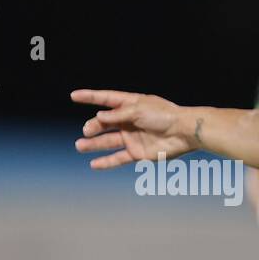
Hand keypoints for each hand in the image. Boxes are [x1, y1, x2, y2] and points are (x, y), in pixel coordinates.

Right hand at [72, 89, 196, 168]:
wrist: (184, 133)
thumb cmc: (164, 115)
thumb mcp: (139, 110)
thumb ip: (118, 114)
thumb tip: (99, 116)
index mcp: (130, 104)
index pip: (105, 99)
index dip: (90, 97)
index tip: (73, 96)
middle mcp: (128, 121)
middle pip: (104, 123)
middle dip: (93, 126)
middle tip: (87, 130)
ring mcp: (132, 137)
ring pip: (107, 141)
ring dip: (93, 144)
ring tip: (79, 145)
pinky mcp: (137, 153)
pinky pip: (118, 158)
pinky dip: (106, 162)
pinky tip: (93, 164)